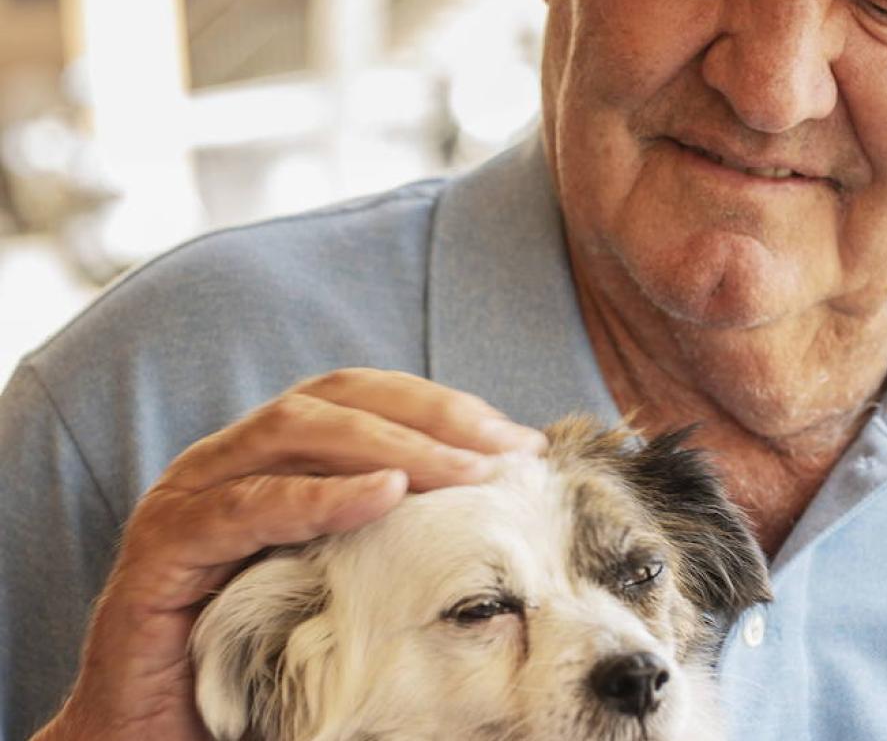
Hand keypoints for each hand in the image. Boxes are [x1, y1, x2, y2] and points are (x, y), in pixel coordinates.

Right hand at [32, 369, 545, 740]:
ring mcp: (191, 493)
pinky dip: (320, 495)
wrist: (151, 731)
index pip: (364, 397)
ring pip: (296, 432)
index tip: (518, 440)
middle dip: (431, 414)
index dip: (442, 405)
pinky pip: (247, 507)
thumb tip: (495, 501)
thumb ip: (390, 529)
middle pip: (337, 398)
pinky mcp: (165, 548)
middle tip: (505, 449)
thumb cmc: (256, 648)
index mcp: (271, 457)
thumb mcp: (339, 574)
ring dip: (391, 444)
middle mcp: (229, 458)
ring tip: (464, 471)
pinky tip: (384, 496)